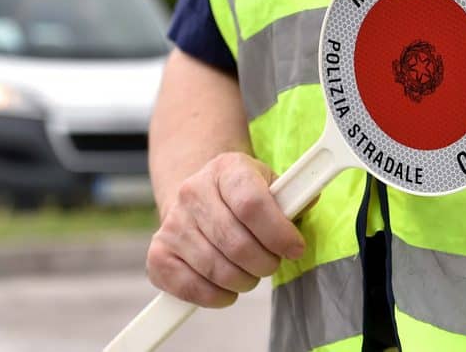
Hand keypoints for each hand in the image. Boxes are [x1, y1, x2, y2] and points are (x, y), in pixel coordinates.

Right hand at [146, 152, 305, 307]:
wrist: (199, 197)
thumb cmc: (242, 196)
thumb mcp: (269, 184)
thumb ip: (292, 195)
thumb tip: (307, 200)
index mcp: (225, 169)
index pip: (251, 204)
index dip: (278, 234)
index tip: (294, 248)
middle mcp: (193, 192)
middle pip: (236, 243)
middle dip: (264, 263)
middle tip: (272, 263)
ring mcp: (172, 223)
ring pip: (216, 269)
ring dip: (244, 281)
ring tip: (250, 272)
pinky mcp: (158, 253)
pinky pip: (190, 287)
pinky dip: (216, 296)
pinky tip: (227, 287)